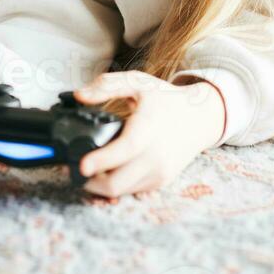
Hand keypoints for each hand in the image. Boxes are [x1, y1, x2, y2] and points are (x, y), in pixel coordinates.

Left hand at [73, 70, 224, 198]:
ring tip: (88, 170)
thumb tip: (78, 95)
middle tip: (73, 168)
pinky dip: (117, 184)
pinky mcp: (160, 182)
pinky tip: (108, 171)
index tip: (81, 165)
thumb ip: (107, 85)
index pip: (125, 149)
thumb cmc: (166, 99)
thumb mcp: (138, 82)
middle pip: (117, 183)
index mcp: (149, 128)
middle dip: (90, 181)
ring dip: (101, 184)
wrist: (200, 118)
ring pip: (121, 191)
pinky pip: (131, 190)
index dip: (101, 160)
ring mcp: (159, 172)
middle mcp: (156, 155)